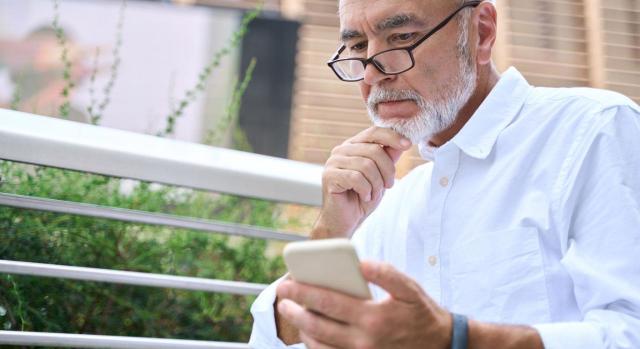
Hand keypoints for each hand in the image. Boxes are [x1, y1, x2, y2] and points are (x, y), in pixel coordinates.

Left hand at [276, 261, 451, 348]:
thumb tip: (361, 263)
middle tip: (281, 298)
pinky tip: (311, 333)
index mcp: (373, 317)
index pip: (328, 302)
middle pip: (317, 325)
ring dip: (302, 329)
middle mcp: (363, 341)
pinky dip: (316, 346)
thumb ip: (385, 273)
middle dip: (294, 310)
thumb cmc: (422, 313)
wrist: (441, 346)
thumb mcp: (410, 288)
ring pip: (320, 346)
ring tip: (293, 313)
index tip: (287, 283)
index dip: (303, 292)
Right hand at [313, 127, 410, 237]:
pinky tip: (364, 196)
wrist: (344, 220)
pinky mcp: (329, 176)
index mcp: (353, 146)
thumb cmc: (362, 197)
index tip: (408, 145)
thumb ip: (388, 158)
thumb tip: (401, 143)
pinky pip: (356, 178)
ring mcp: (333, 162)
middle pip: (374, 150)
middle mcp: (341, 150)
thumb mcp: (381, 176)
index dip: (392, 136)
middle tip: (388, 186)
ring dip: (376, 184)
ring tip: (374, 194)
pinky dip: (366, 190)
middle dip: (387, 171)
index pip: (374, 132)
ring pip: (367, 165)